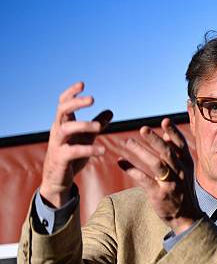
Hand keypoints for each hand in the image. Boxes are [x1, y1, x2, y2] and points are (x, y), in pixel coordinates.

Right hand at [40, 82, 112, 207]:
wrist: (58, 179)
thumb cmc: (71, 156)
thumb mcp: (86, 138)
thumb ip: (97, 124)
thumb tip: (110, 111)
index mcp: (63, 124)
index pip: (63, 103)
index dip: (71, 93)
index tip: (82, 84)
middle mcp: (57, 131)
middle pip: (61, 111)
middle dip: (76, 103)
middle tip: (92, 99)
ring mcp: (57, 144)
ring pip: (65, 128)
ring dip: (82, 125)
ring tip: (99, 127)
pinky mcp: (61, 158)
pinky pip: (73, 151)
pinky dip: (88, 150)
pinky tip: (102, 150)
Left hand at [117, 118, 201, 233]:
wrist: (187, 217)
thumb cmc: (182, 190)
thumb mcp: (184, 171)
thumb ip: (176, 153)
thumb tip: (166, 135)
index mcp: (187, 164)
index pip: (181, 145)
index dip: (174, 132)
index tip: (165, 120)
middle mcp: (181, 172)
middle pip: (168, 153)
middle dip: (155, 140)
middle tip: (142, 128)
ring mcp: (171, 184)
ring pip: (156, 165)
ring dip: (141, 152)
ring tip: (127, 142)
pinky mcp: (160, 195)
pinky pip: (144, 180)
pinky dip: (132, 170)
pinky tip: (121, 162)